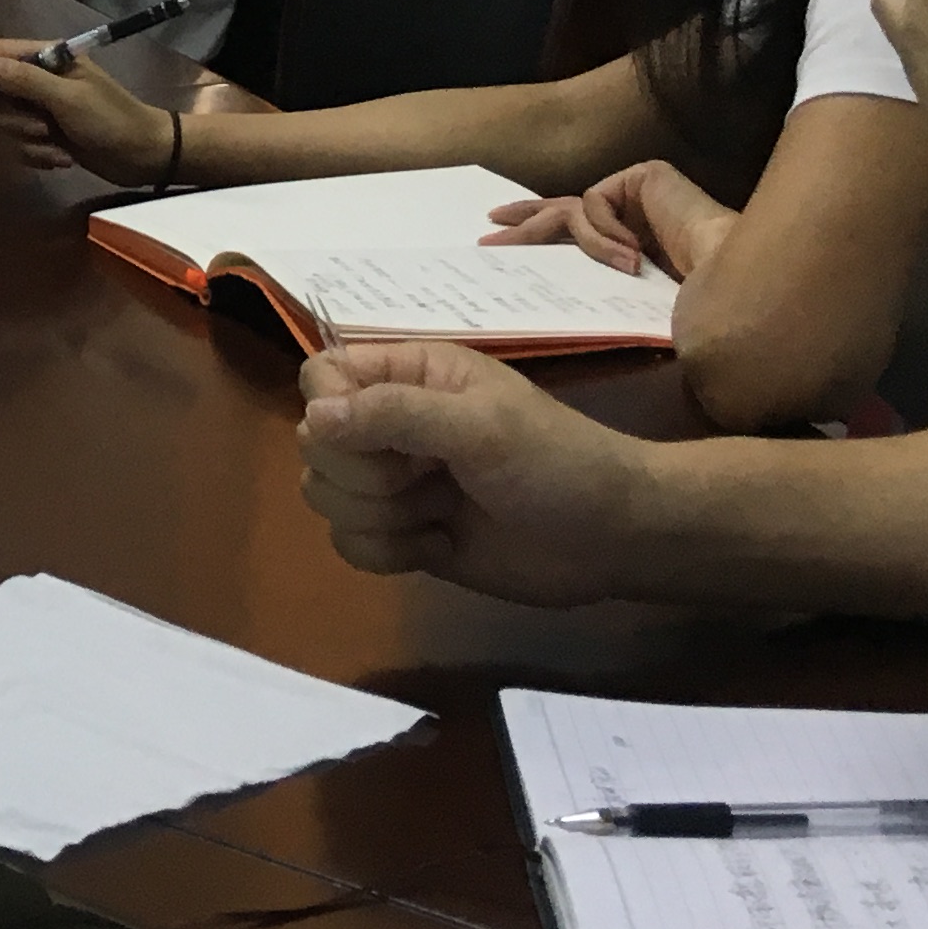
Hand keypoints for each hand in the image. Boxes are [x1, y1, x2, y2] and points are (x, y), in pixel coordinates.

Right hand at [0, 39, 178, 184]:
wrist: (145, 156)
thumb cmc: (111, 119)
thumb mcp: (66, 98)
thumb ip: (22, 80)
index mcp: (45, 57)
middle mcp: (37, 79)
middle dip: (13, 120)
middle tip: (42, 128)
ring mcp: (40, 107)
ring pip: (4, 124)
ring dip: (28, 142)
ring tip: (59, 147)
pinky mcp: (44, 134)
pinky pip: (18, 145)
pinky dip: (37, 155)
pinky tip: (63, 158)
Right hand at [296, 342, 650, 605]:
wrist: (613, 538)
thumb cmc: (557, 463)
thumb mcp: (481, 426)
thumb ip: (395, 413)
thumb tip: (314, 419)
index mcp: (410, 375)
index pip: (321, 376)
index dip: (328, 410)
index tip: (370, 436)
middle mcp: (392, 424)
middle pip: (314, 444)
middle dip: (363, 475)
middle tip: (428, 479)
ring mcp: (396, 483)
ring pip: (325, 497)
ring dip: (378, 515)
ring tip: (440, 513)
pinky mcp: (403, 535)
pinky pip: (349, 544)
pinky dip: (386, 553)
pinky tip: (437, 547)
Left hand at [482, 159, 735, 279]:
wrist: (728, 285)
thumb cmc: (688, 306)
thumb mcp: (622, 296)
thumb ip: (589, 281)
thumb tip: (535, 284)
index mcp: (631, 245)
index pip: (571, 233)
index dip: (534, 233)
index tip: (498, 240)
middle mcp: (632, 216)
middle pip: (561, 213)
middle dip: (524, 225)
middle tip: (489, 235)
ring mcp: (639, 194)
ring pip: (575, 211)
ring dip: (585, 243)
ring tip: (626, 267)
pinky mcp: (646, 175)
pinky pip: (595, 202)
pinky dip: (603, 230)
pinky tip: (635, 253)